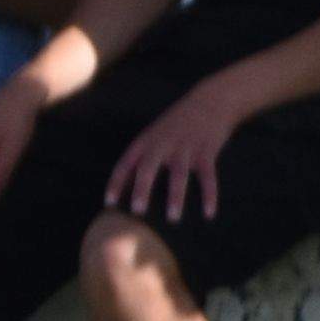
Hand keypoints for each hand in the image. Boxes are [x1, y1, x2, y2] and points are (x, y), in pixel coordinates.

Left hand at [103, 78, 251, 221]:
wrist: (210, 101)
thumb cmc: (176, 125)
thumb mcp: (153, 136)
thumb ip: (139, 159)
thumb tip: (124, 189)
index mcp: (146, 142)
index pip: (125, 164)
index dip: (116, 183)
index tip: (109, 204)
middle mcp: (162, 144)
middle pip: (148, 168)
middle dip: (142, 190)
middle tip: (137, 212)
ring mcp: (186, 147)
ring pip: (178, 175)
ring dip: (176, 197)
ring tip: (173, 219)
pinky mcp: (208, 150)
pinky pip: (208, 176)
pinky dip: (209, 196)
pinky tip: (209, 214)